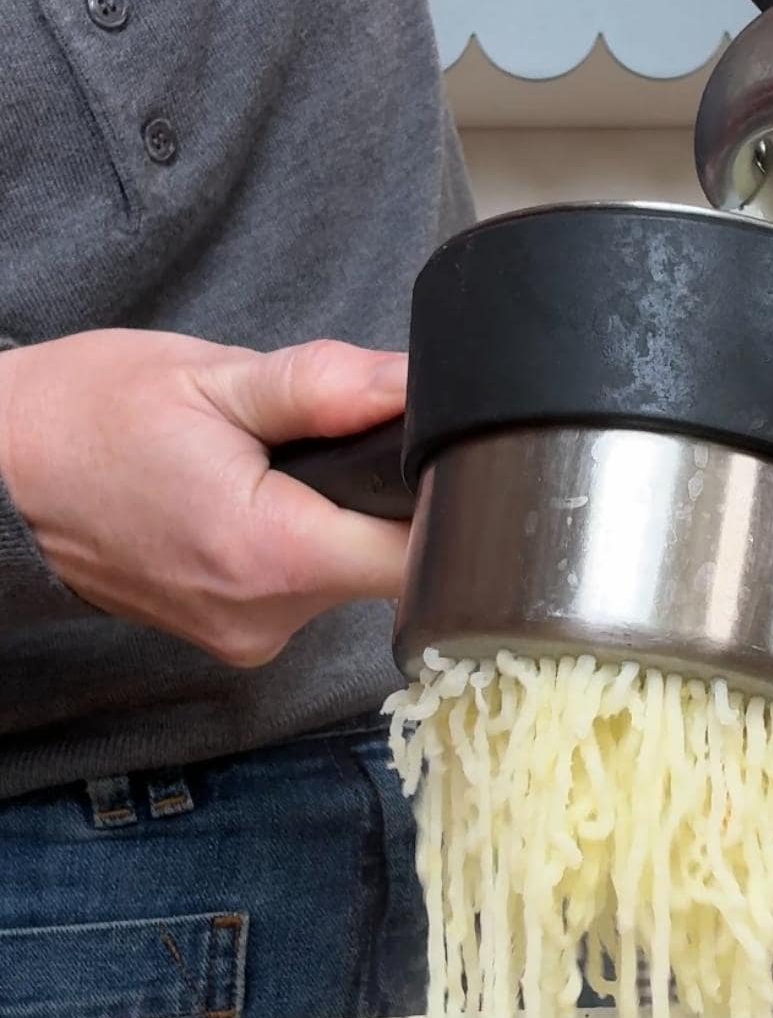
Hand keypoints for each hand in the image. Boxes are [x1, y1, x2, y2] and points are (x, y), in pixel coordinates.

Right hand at [0, 331, 410, 667]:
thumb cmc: (86, 419)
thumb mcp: (208, 379)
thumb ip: (322, 386)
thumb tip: (411, 384)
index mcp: (269, 554)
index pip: (416, 556)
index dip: (442, 505)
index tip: (432, 459)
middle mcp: (265, 617)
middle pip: (386, 566)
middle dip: (374, 499)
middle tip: (322, 444)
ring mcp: (246, 637)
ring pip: (344, 577)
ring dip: (331, 521)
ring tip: (270, 469)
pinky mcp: (233, 638)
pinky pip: (300, 590)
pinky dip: (295, 544)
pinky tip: (250, 503)